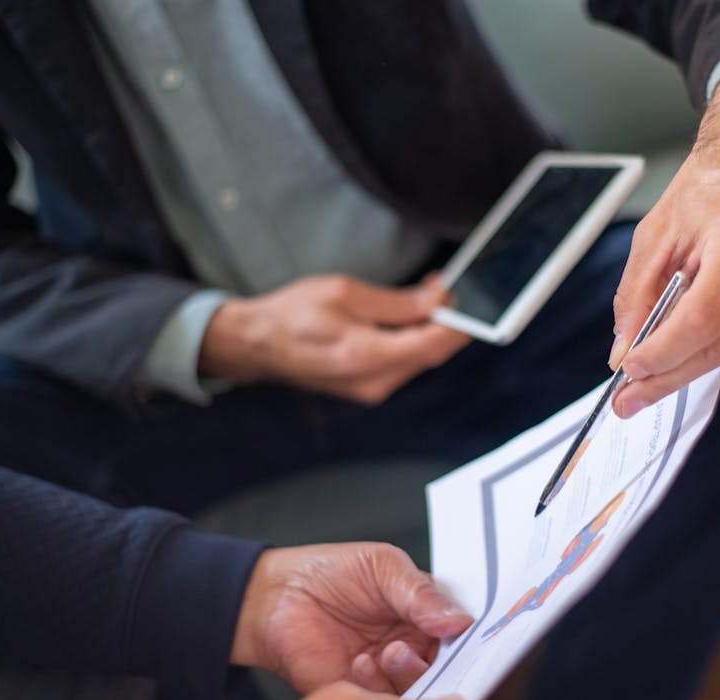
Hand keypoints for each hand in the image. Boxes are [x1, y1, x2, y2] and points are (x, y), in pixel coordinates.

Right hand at [200, 273, 469, 404]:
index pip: (432, 345)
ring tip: (423, 298)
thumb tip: (436, 300)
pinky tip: (406, 319)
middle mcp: (374, 382)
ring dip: (429, 330)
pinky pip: (404, 363)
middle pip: (431, 354)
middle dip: (445, 322)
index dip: (456, 322)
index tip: (460, 297)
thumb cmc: (292, 314)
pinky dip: (412, 340)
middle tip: (442, 289)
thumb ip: (396, 302)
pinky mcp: (370, 387)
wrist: (259, 344)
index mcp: (366, 357)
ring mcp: (372, 389)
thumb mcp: (344, 292)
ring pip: (420, 359)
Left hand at [231, 543, 473, 693]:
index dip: (473, 641)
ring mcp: (390, 674)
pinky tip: (360, 663)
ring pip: (422, 692)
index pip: (464, 635)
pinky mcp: (362, 695)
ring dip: (409, 674)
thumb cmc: (330, 573)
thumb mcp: (383, 568)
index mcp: (428, 616)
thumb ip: (421, 593)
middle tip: (421, 649)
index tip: (470, 640)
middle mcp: (415, 649)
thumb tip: (461, 620)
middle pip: (450, 670)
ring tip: (389, 651)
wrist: (276, 597)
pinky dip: (377, 686)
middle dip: (444, 666)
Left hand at [608, 71, 719, 417]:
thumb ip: (636, 298)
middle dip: (670, 374)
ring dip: (699, 349)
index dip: (662, 354)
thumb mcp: (656, 234)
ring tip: (678, 322)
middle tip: (631, 397)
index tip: (628, 374)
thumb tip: (624, 357)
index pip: (701, 320)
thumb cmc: (711, 190)